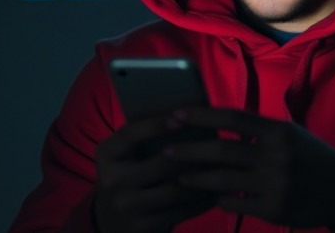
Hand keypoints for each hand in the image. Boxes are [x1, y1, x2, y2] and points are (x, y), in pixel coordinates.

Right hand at [93, 115, 218, 232]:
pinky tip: (219, 189)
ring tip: (227, 165)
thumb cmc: (128, 177)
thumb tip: (190, 113)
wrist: (111, 223)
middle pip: (162, 162)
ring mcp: (127, 206)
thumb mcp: (125, 156)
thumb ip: (146, 138)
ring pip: (177, 188)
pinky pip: (182, 210)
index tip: (180, 116)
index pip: (130, 134)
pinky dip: (204, 199)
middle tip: (222, 141)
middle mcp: (112, 180)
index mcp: (107, 154)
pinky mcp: (143, 227)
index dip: (155, 125)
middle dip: (195, 152)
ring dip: (206, 176)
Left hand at [163, 107, 334, 228]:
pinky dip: (218, 198)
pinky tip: (209, 196)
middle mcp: (276, 156)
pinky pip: (234, 203)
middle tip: (166, 150)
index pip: (232, 118)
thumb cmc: (310, 156)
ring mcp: (274, 184)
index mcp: (278, 131)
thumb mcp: (288, 134)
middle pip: (221, 150)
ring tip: (178, 176)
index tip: (176, 114)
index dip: (201, 116)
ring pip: (222, 180)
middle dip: (189, 150)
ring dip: (195, 178)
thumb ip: (256, 129)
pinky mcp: (274, 210)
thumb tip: (213, 122)